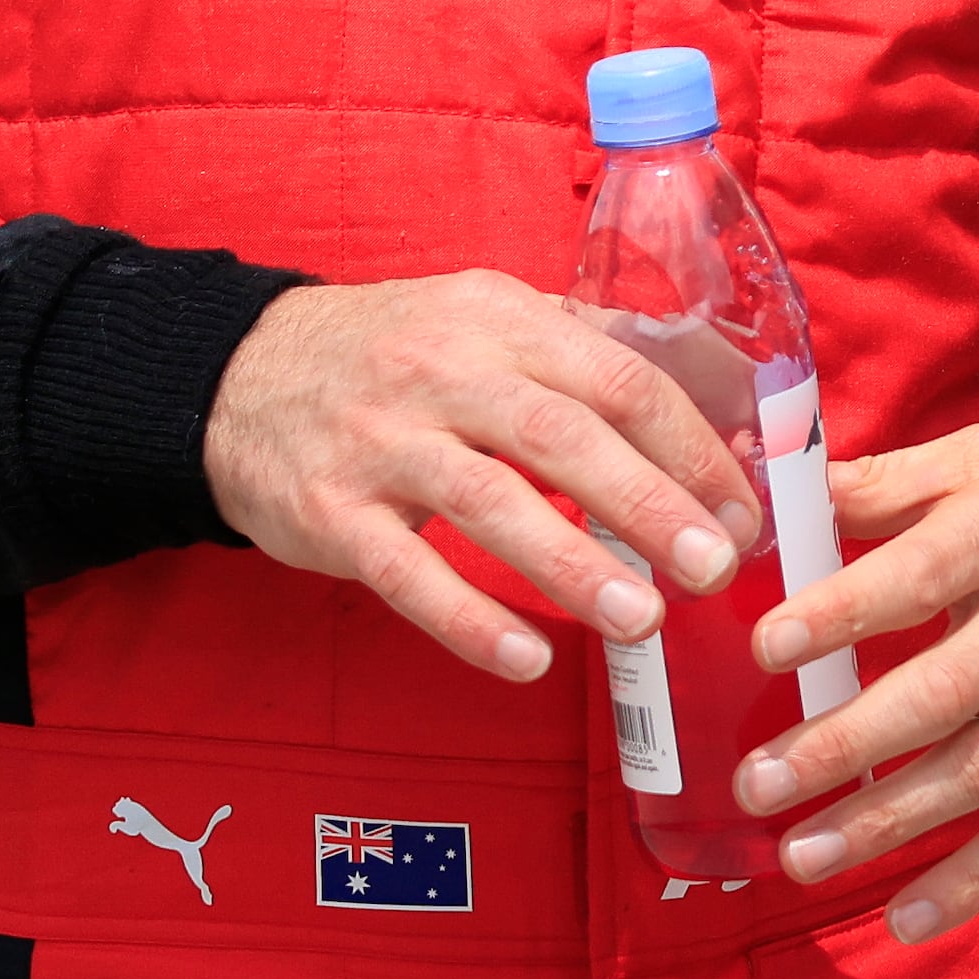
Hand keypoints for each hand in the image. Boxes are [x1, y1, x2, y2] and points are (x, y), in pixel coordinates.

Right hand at [203, 273, 765, 684]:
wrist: (238, 376)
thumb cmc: (389, 356)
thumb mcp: (480, 317)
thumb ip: (574, 353)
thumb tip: (700, 412)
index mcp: (497, 317)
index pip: (613, 374)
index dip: (686, 443)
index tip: (739, 507)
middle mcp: (440, 369)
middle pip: (561, 435)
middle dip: (649, 503)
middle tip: (713, 567)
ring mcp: (381, 442)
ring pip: (489, 503)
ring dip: (573, 565)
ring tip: (642, 619)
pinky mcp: (333, 512)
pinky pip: (408, 573)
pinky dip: (471, 620)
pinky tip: (529, 660)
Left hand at [734, 410, 978, 942]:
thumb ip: (897, 479)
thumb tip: (792, 488)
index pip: (917, 576)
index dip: (839, 615)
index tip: (765, 649)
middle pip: (938, 692)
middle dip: (841, 746)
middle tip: (758, 783)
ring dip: (889, 821)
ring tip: (804, 856)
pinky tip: (910, 914)